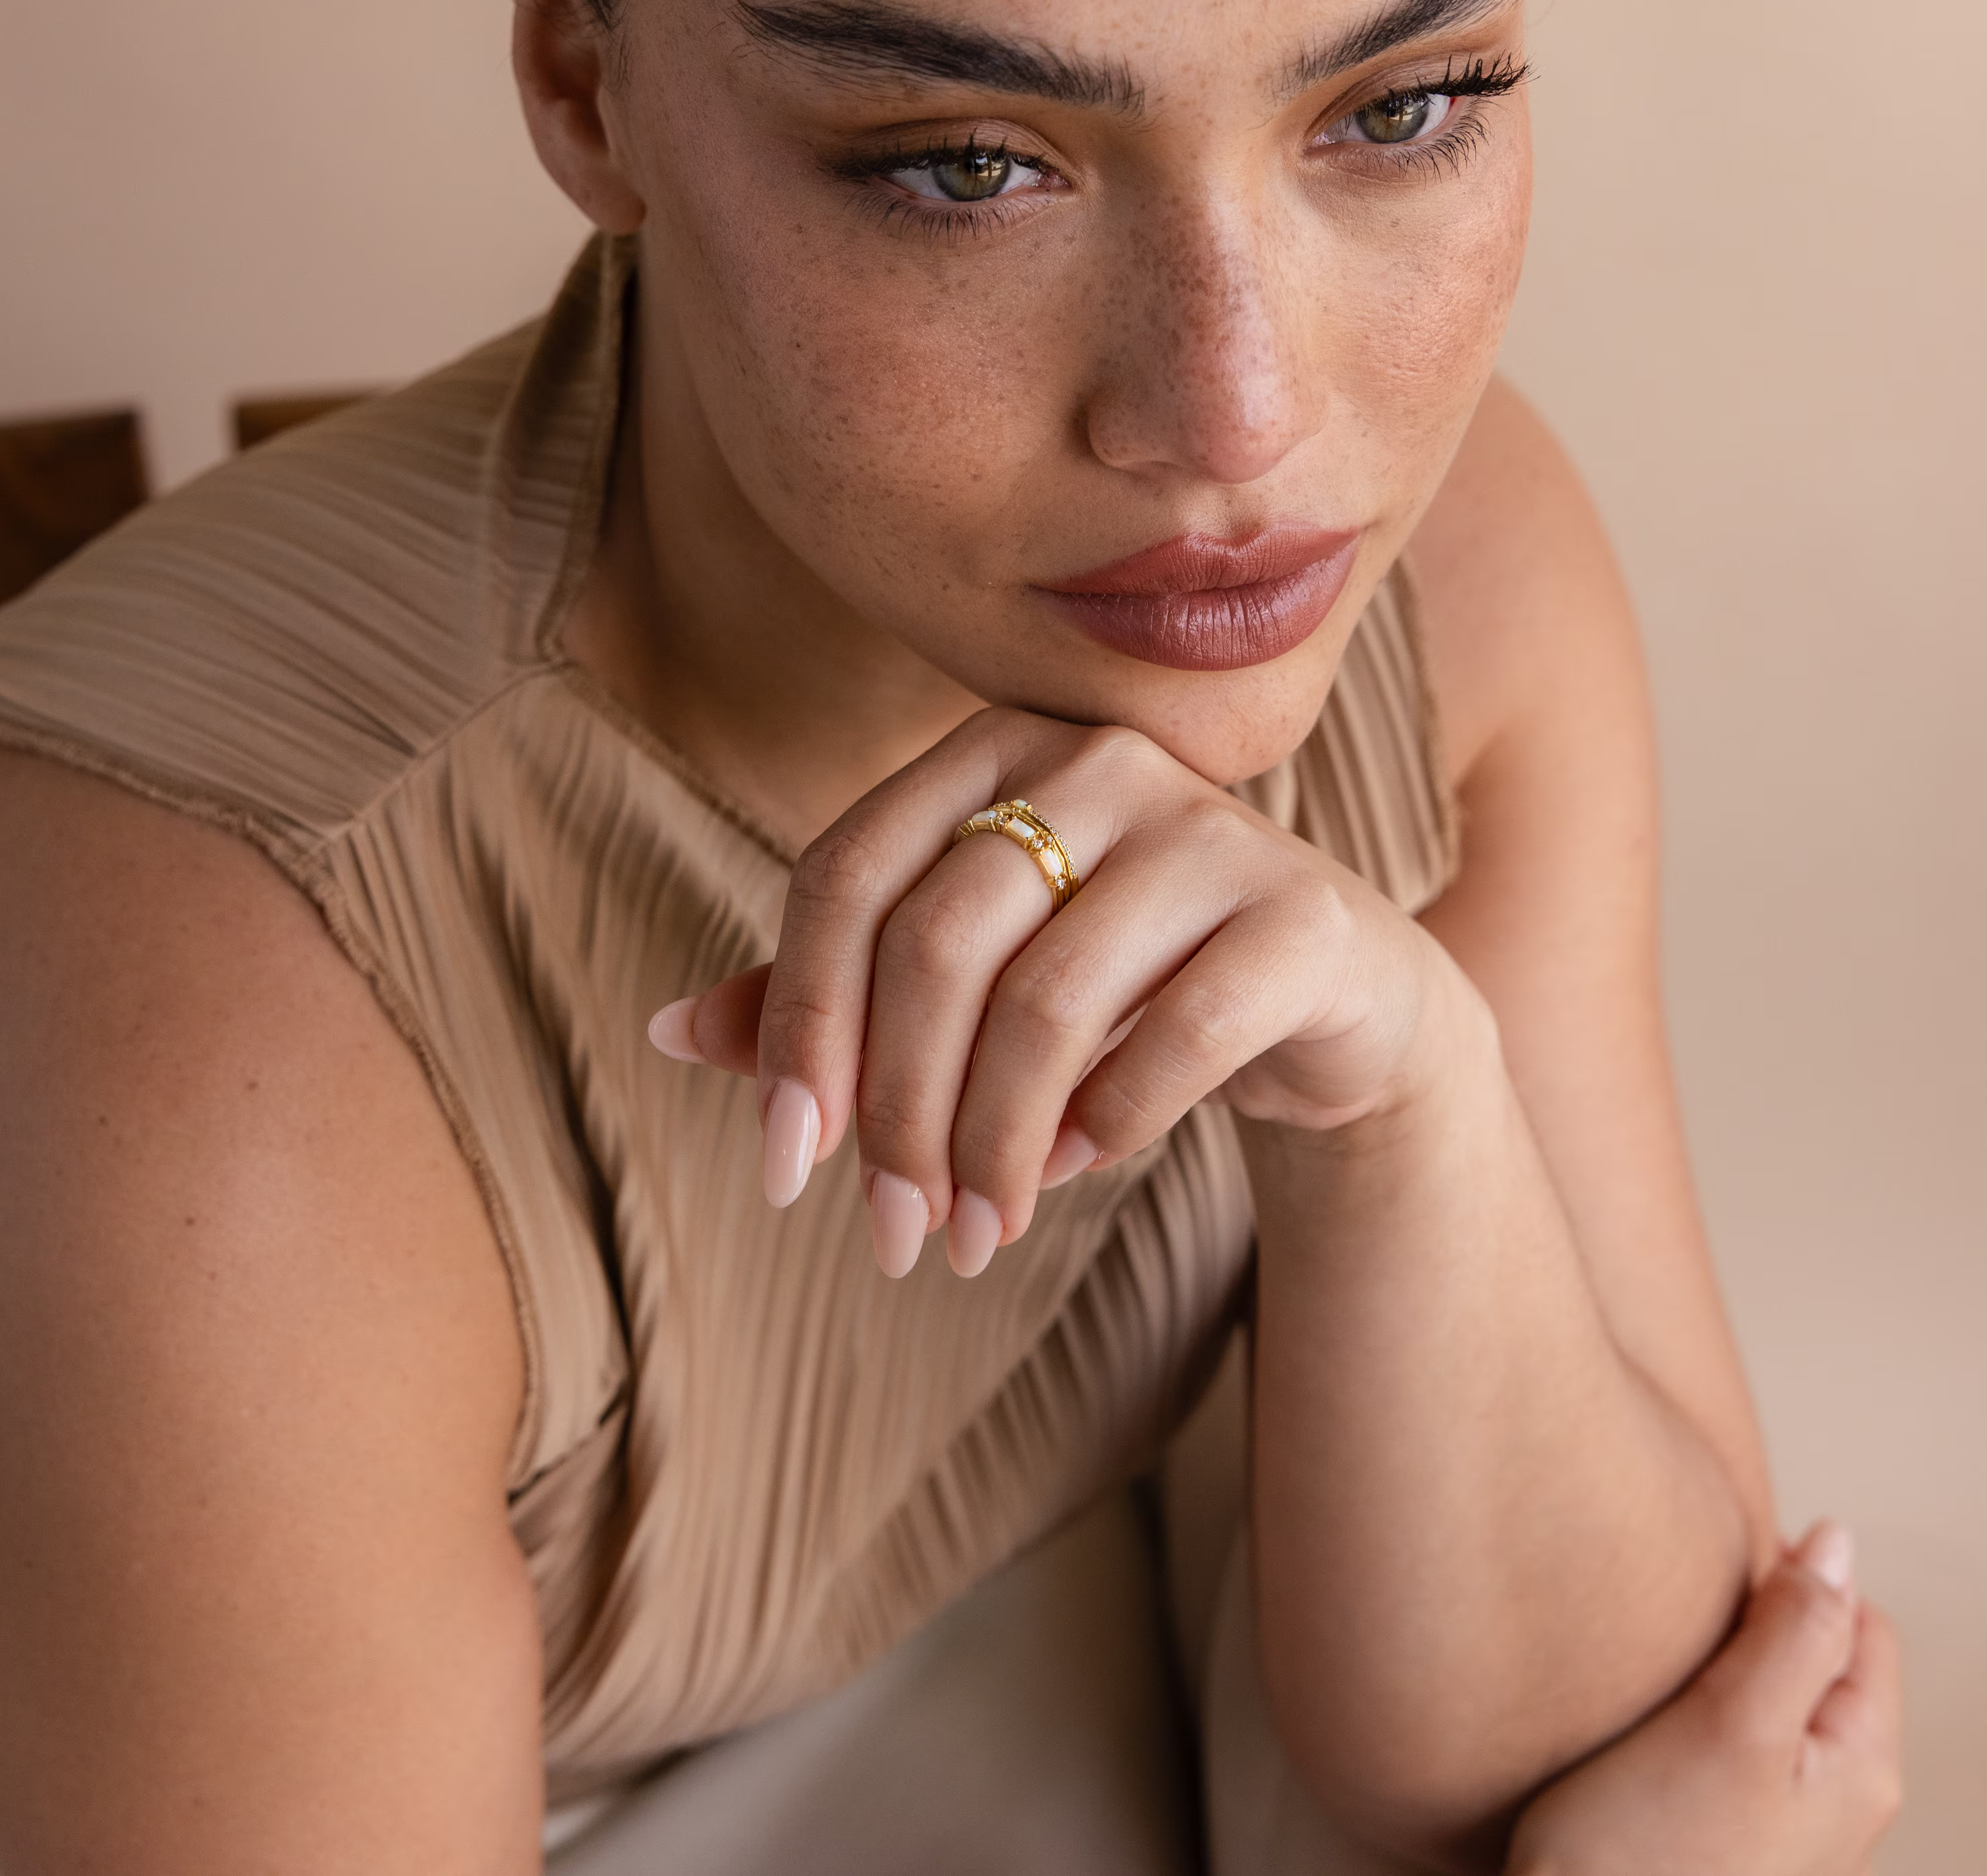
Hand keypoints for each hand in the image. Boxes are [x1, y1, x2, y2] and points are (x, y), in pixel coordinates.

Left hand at [648, 706, 1462, 1277]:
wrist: (1321, 997)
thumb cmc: (1116, 982)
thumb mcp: (969, 981)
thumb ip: (834, 994)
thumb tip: (665, 1028)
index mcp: (991, 752)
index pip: (846, 874)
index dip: (797, 1025)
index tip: (783, 1166)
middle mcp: (1096, 760)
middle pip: (939, 942)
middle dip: (897, 1112)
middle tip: (892, 1235)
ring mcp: (1209, 828)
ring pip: (1049, 1000)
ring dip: (992, 1144)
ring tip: (974, 1231)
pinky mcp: (1299, 915)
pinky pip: (1176, 1036)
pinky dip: (1108, 1125)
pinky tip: (1079, 1165)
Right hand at [1506, 1523, 1902, 1875]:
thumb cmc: (1647, 1849)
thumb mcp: (1733, 1721)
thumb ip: (1796, 1630)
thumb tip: (1838, 1542)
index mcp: (1861, 1767)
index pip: (1862, 1624)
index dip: (1795, 1575)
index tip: (1713, 1565)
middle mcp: (1839, 1800)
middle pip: (1823, 1662)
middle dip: (1762, 1617)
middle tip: (1681, 1607)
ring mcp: (1786, 1823)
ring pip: (1777, 1700)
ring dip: (1728, 1661)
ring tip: (1665, 1655)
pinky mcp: (1729, 1834)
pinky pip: (1738, 1742)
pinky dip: (1705, 1708)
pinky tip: (1655, 1717)